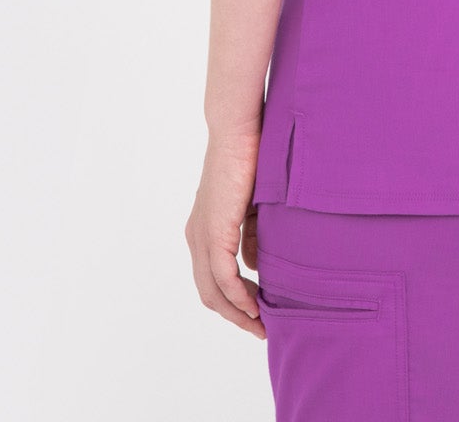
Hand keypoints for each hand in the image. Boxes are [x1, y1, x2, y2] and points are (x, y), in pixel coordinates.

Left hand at [185, 128, 265, 339]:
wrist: (239, 129)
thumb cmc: (251, 158)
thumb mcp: (254, 206)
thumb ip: (253, 236)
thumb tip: (254, 266)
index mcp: (204, 229)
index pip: (213, 279)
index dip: (234, 302)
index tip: (259, 314)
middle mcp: (197, 236)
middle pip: (209, 293)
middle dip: (236, 316)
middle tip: (262, 329)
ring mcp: (202, 234)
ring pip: (213, 290)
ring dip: (238, 311)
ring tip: (262, 324)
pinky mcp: (213, 230)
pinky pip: (223, 276)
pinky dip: (239, 295)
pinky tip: (256, 304)